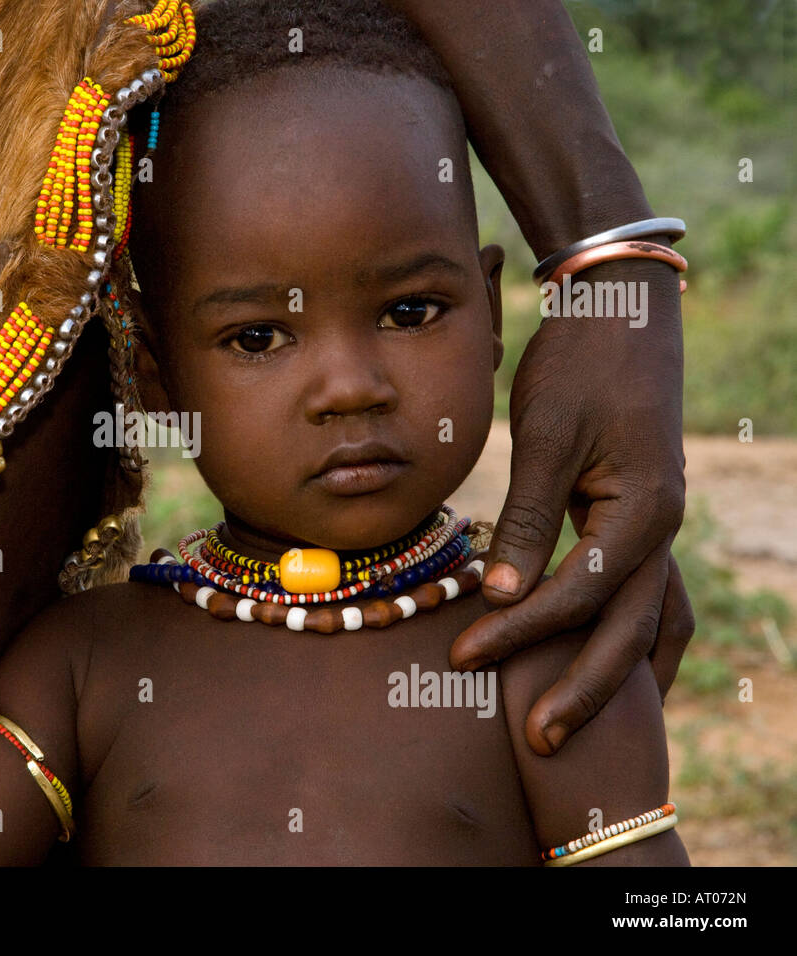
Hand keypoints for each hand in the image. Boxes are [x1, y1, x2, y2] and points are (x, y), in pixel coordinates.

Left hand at [450, 260, 695, 754]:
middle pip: (628, 630)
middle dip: (582, 686)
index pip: (580, 593)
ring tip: (585, 726)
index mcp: (644, 511)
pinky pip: (643, 596)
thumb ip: (527, 519)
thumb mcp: (546, 437)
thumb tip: (501, 595)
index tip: (463, 656)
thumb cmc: (579, 367)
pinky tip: (605, 666)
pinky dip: (627, 638)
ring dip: (619, 676)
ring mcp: (659, 528)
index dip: (521, 630)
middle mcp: (662, 530)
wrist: (620, 315)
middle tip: (537, 739)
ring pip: (651, 623)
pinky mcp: (641, 522)